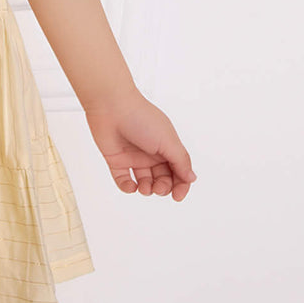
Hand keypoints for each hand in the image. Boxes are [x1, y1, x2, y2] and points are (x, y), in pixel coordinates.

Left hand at [82, 89, 196, 200]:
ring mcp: (133, 157)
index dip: (181, 185)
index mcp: (166, 146)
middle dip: (163, 188)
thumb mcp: (167, 140)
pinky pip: (123, 180)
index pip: (178, 170)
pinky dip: (127, 188)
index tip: (178, 196)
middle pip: (163, 179)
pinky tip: (131, 186)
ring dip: (147, 190)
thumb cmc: (142, 118)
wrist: (111, 106)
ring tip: (145, 187)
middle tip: (158, 188)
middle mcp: (151, 152)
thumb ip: (180, 160)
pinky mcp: (116, 160)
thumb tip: (192, 178)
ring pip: (145, 182)